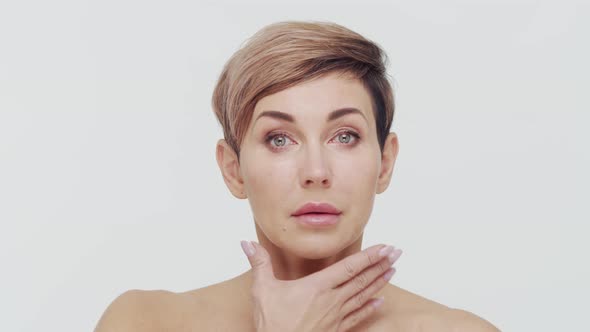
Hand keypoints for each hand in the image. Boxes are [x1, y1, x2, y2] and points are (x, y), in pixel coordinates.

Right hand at [240, 241, 402, 331]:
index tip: (386, 247)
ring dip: (380, 282)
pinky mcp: (336, 330)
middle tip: (397, 253)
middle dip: (381, 265)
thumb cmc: (272, 324)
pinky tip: (381, 303)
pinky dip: (370, 309)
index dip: (370, 256)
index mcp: (318, 286)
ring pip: (363, 296)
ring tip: (394, 271)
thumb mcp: (263, 290)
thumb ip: (259, 264)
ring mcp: (336, 316)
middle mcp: (332, 300)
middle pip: (361, 279)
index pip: (349, 267)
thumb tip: (246, 244)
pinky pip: (358, 317)